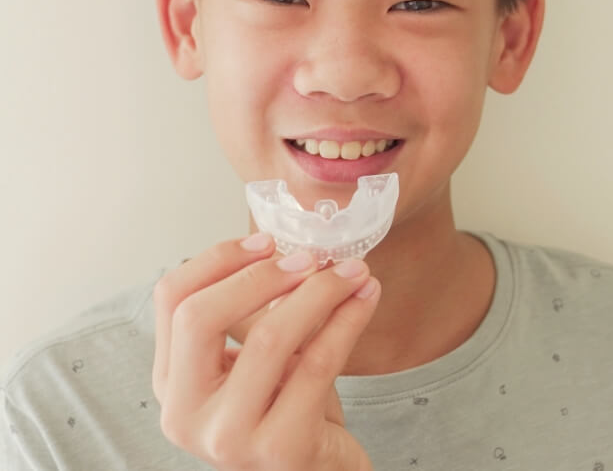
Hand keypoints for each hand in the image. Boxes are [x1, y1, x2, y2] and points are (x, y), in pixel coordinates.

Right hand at [152, 233, 379, 469]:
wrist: (314, 469)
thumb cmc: (282, 404)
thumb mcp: (252, 352)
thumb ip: (249, 305)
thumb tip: (284, 244)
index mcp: (170, 379)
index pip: (172, 298)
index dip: (218, 259)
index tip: (266, 242)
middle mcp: (184, 412)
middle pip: (200, 317)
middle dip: (261, 275)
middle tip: (310, 258)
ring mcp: (227, 437)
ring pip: (268, 338)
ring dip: (318, 292)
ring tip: (351, 272)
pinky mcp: (279, 449)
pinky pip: (318, 364)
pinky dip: (347, 320)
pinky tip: (365, 298)